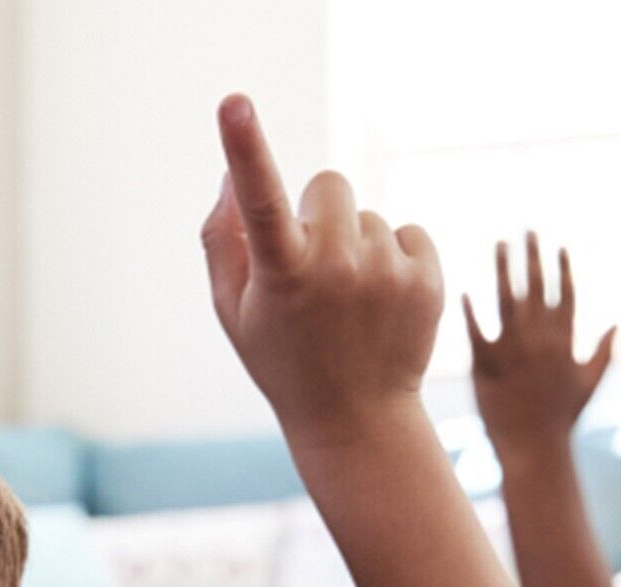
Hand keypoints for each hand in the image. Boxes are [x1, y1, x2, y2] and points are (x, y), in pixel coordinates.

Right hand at [201, 95, 444, 447]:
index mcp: (280, 277)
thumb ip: (223, 243)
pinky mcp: (425, 276)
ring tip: (348, 302)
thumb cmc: (283, 361)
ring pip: (366, 215)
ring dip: (354, 244)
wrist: (356, 419)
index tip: (233, 105)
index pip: (258, 203)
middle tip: (311, 269)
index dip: (245, 150)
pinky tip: (379, 302)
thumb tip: (230, 177)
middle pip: (328, 183)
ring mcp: (384, 271)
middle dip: (318, 212)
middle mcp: (334, 268)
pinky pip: (404, 232)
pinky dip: (391, 257)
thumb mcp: (235, 313)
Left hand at [465, 235, 614, 458]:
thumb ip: (603, 350)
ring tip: (500, 244)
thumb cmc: (561, 419)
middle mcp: (539, 339)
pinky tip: (466, 290)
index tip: (556, 245)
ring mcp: (511, 351)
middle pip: (536, 286)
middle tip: (525, 229)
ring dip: (504, 269)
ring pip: (507, 299)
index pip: (565, 293)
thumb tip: (616, 324)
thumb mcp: (589, 382)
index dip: (561, 268)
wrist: (533, 450)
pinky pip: (475, 332)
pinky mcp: (484, 366)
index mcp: (565, 340)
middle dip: (532, 255)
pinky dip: (471, 311)